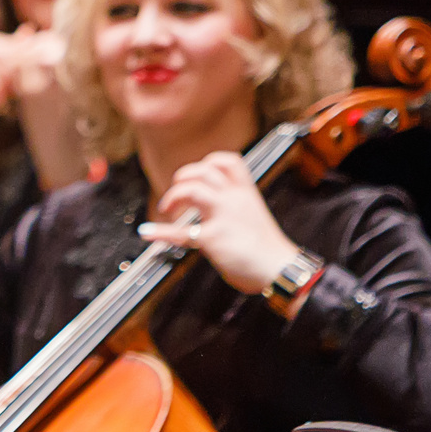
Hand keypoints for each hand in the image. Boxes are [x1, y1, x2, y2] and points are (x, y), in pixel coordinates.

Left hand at [139, 154, 299, 299]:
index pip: (229, 162)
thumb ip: (236, 213)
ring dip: (172, 197)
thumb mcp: (255, 220)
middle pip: (203, 171)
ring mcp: (223, 216)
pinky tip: (149, 232)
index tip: (198, 173)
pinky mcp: (213, 237)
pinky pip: (182, 232)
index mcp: (247, 194)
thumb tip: (213, 220)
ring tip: (167, 209)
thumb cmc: (269, 251)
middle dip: (183, 177)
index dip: (209, 163)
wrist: (280, 269)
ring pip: (191, 189)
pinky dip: (161, 232)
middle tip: (177, 191)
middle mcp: (234, 199)